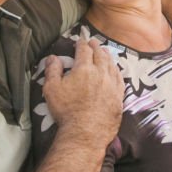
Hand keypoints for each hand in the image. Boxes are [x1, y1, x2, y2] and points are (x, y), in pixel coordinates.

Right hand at [43, 30, 123, 148]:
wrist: (85, 132)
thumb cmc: (66, 111)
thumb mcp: (52, 89)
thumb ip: (52, 71)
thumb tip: (52, 57)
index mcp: (84, 69)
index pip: (84, 51)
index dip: (82, 43)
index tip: (81, 40)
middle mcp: (101, 73)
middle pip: (100, 55)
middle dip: (96, 47)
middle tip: (93, 42)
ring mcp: (112, 85)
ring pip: (111, 65)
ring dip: (107, 56)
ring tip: (105, 51)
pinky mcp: (119, 96)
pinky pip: (120, 78)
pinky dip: (116, 70)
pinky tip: (115, 70)